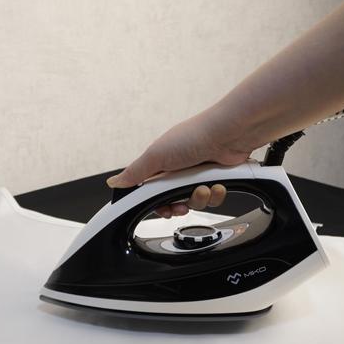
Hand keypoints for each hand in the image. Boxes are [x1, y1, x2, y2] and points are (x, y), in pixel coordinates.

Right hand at [106, 107, 254, 217]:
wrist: (229, 134)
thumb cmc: (194, 136)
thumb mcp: (156, 155)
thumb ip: (135, 172)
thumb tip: (114, 182)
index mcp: (162, 164)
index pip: (153, 193)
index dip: (157, 204)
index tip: (162, 208)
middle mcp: (179, 170)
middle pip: (174, 201)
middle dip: (179, 204)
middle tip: (182, 200)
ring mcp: (199, 175)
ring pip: (194, 202)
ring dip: (199, 198)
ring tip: (203, 186)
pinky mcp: (217, 180)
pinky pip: (213, 199)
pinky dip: (216, 194)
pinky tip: (216, 184)